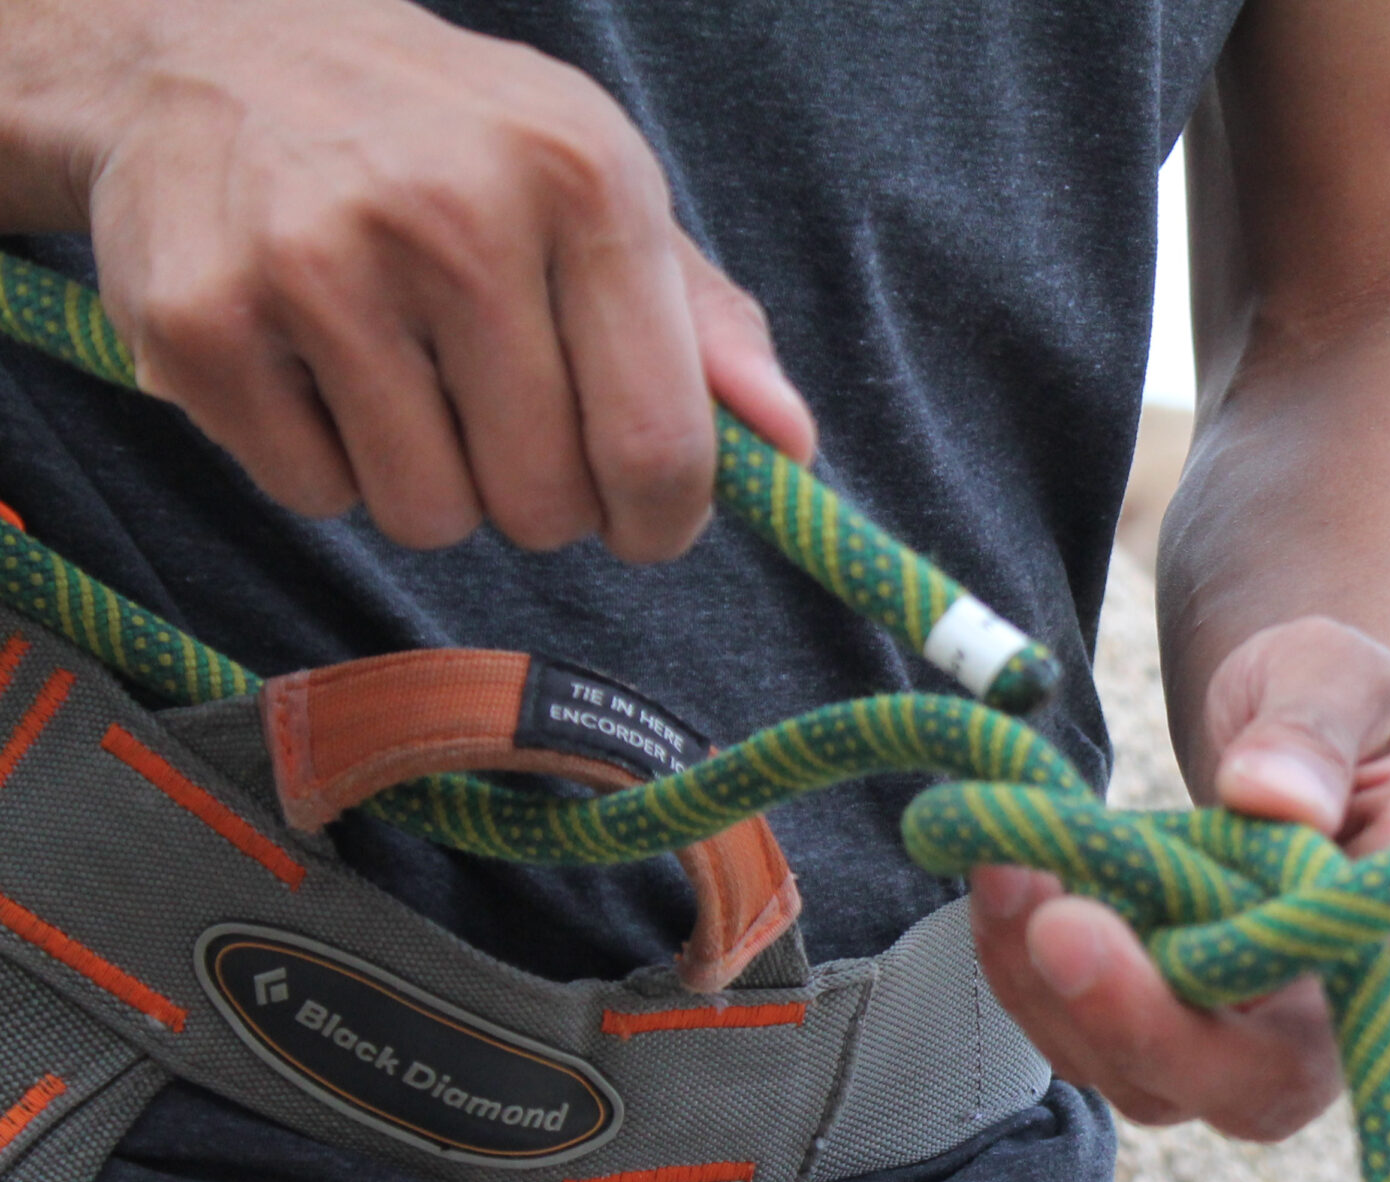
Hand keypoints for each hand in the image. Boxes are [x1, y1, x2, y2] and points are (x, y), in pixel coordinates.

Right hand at [2, 0, 812, 558]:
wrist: (218, 49)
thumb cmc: (455, 144)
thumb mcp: (598, 185)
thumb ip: (703, 322)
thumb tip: (787, 443)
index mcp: (584, 178)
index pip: (657, 439)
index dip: (663, 520)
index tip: (647, 524)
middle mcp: (454, 216)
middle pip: (544, 502)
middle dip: (540, 500)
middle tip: (503, 425)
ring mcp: (317, 266)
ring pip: (429, 516)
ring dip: (432, 488)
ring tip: (407, 382)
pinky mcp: (203, 321)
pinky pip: (313, 495)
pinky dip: (324, 465)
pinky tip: (316, 367)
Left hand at [970, 617, 1389, 1141]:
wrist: (1297, 729)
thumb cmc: (1353, 706)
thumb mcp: (1346, 674)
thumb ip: (1316, 725)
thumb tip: (1267, 793)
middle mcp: (1360, 1021)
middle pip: (1281, 1086)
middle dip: (1163, 1030)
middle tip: (1071, 930)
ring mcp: (1253, 1039)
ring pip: (1163, 1083)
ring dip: (1066, 998)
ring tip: (1013, 873)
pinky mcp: (1163, 1026)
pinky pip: (1089, 1040)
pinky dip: (1025, 970)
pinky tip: (1003, 878)